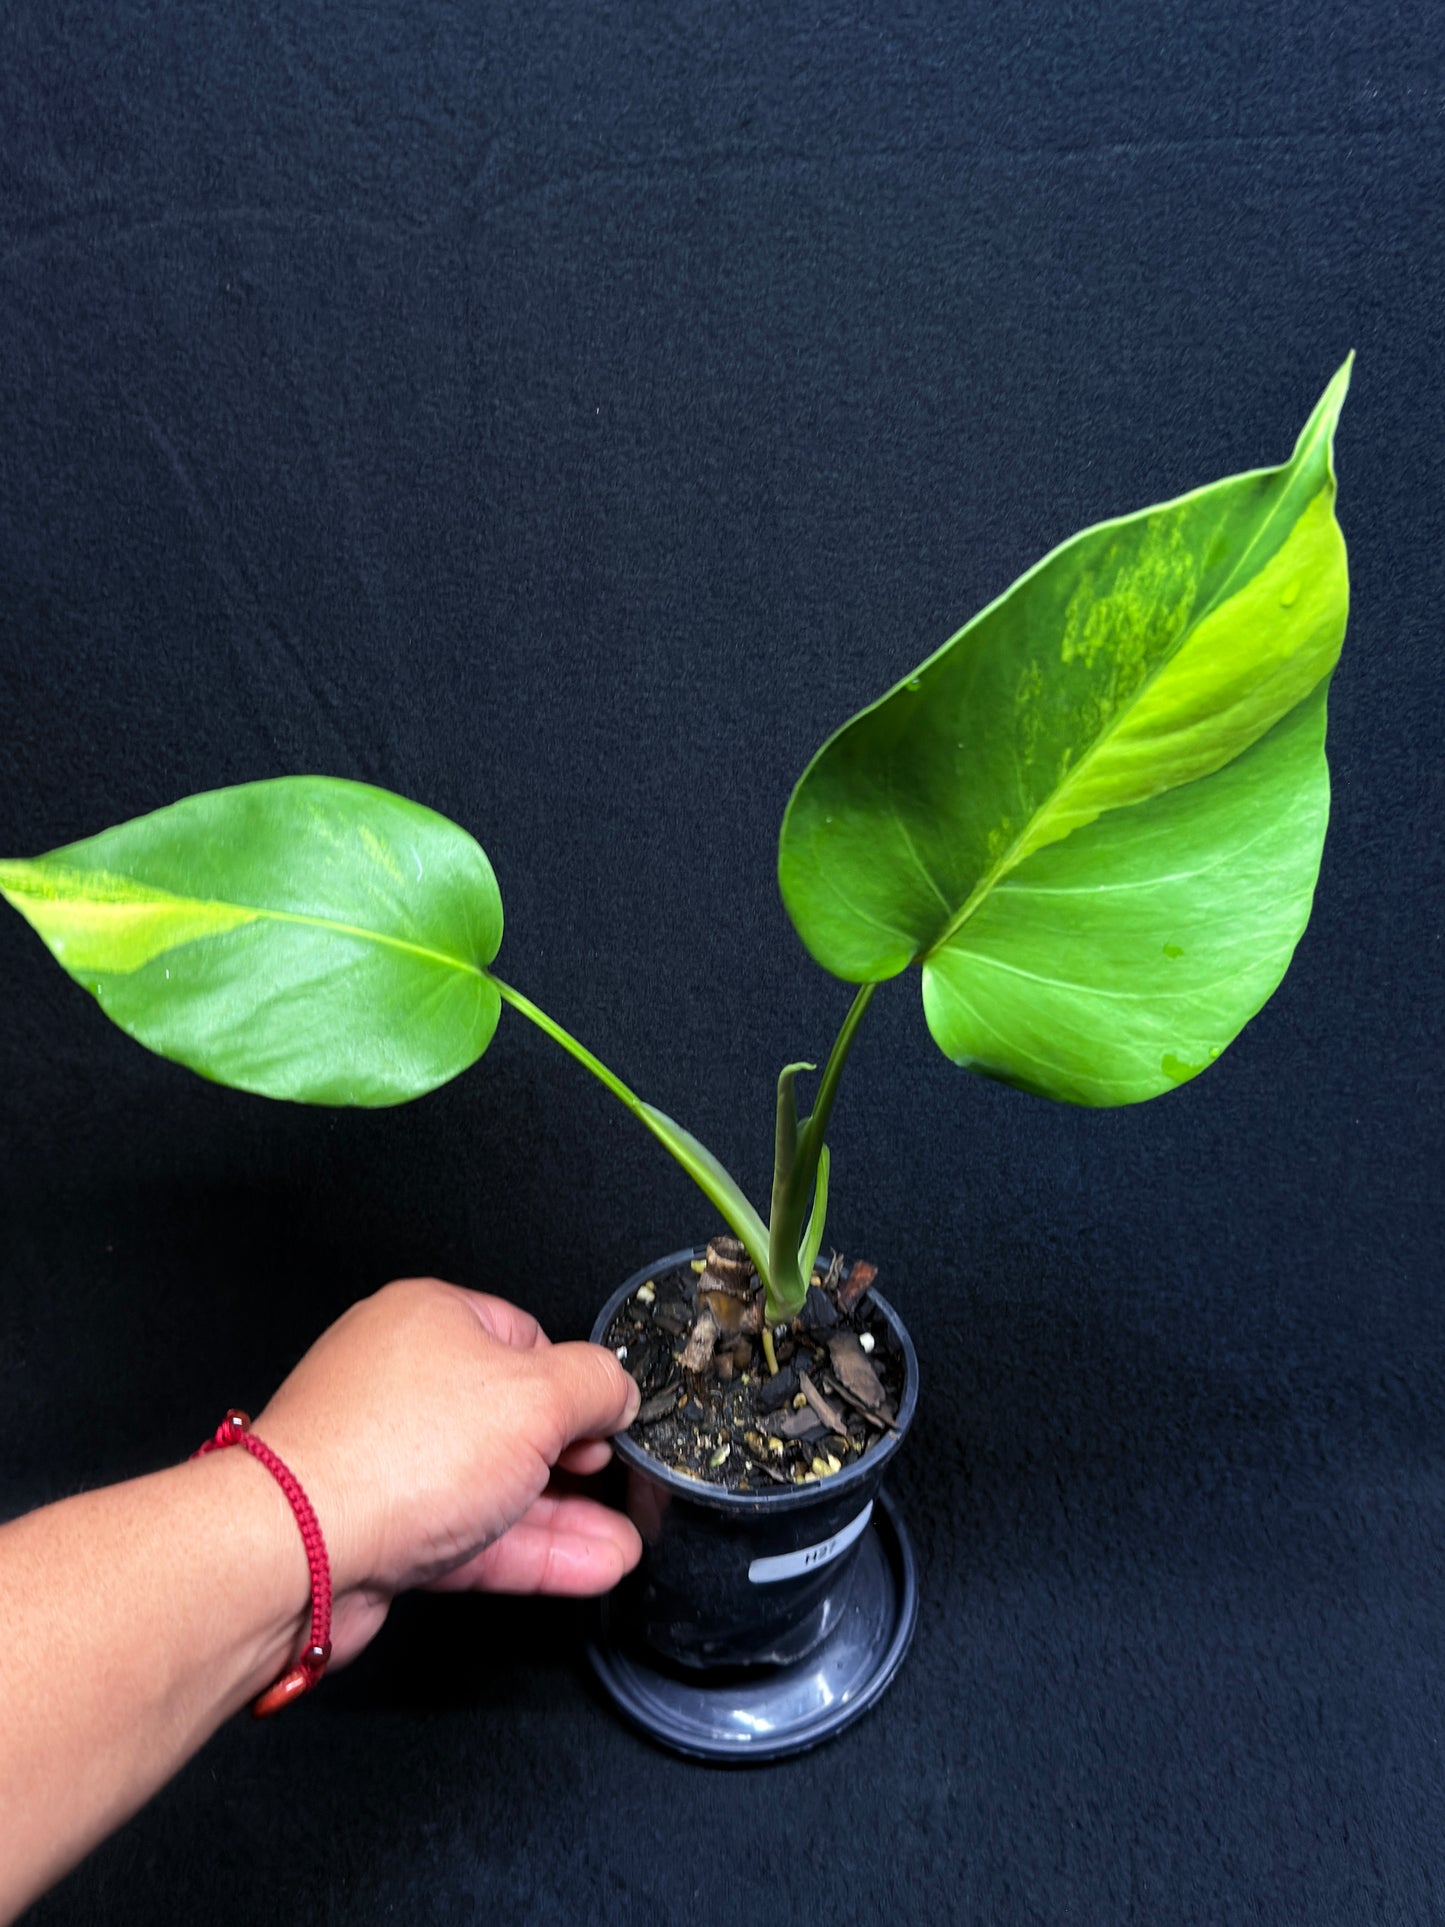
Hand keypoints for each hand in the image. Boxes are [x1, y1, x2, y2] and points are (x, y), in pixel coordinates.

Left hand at [252, 1278, 642, 1665]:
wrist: (298, 1547)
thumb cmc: (395, 1451)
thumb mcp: (537, 1397)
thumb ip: (595, 1385)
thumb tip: (616, 1389)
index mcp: (429, 1319)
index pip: (525, 1339)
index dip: (574, 1383)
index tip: (612, 1418)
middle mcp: (401, 1381)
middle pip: (509, 1416)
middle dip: (575, 1460)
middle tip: (618, 1480)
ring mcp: (386, 1456)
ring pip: (492, 1483)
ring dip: (562, 1516)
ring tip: (621, 1543)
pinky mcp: (380, 1525)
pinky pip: (469, 1532)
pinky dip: (528, 1550)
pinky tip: (584, 1565)